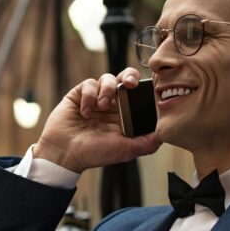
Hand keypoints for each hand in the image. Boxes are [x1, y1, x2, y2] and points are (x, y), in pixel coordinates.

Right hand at [34, 68, 161, 173]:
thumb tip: (165, 134)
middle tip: (129, 84)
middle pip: (125, 78)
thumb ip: (147, 143)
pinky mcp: (79, 94)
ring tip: (102, 106)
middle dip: (130, 76)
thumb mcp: (125, 150)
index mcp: (124, 115)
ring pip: (108, 78)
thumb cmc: (94, 154)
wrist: (63, 153)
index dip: (144, 88)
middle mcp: (111, 104)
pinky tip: (85, 112)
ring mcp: (95, 98)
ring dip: (107, 89)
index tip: (147, 89)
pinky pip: (89, 84)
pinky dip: (89, 96)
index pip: (138, 94)